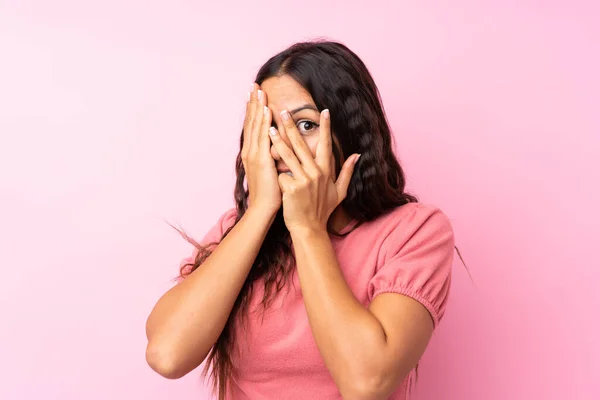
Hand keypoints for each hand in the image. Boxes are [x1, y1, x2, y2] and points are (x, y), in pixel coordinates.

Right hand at [242, 84, 280, 215]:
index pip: (252, 126)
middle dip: (252, 102)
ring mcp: (254, 154)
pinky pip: (263, 136)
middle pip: (251, 121)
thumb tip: (276, 148)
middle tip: (253, 85)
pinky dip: (264, 122)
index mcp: (252, 153)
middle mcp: (250, 150)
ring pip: (255, 125)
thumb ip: (270, 157)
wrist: (263, 208)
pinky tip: (266, 109)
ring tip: (259, 90)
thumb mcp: (268, 170)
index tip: (254, 94)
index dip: (253, 110)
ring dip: (257, 107)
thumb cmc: (269, 192)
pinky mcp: (261, 159)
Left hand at [268, 109, 359, 232]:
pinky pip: (282, 175)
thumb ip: (348, 172)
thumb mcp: (339, 192)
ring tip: (269, 128)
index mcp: (326, 171)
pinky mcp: (293, 188)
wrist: (309, 228)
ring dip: (278, 141)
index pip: (326, 144)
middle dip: (292, 127)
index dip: (325, 128)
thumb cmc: (322, 210)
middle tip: (283, 112)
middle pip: (302, 145)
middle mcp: (316, 173)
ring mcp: (305, 180)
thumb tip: (357, 155)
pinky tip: (272, 179)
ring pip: (288, 155)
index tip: (324, 111)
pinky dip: (277, 176)